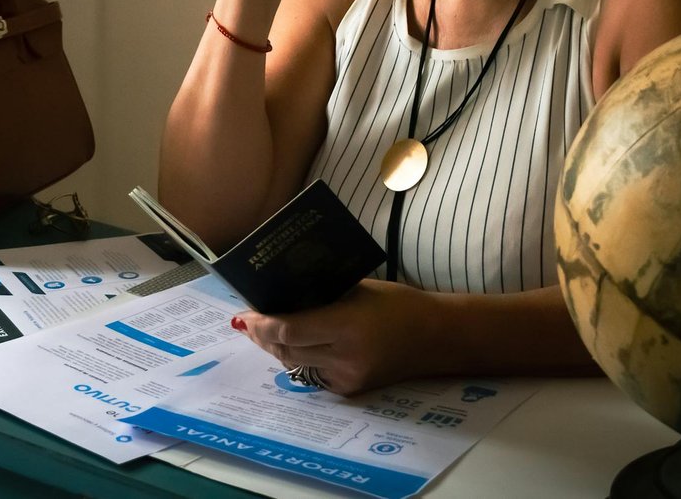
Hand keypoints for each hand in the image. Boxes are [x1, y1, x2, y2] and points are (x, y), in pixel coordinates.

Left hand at [232, 279, 429, 395]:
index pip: (290, 330)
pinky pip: (311, 375)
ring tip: (261, 330)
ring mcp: (346, 379)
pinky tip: (289, 344)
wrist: (436, 338)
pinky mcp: (350, 390)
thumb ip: (321, 297)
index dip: (262, 324)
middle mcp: (344, 358)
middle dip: (262, 336)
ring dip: (275, 348)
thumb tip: (281, 298)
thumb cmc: (398, 304)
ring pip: (294, 365)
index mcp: (347, 326)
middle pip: (286, 350)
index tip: (244, 314)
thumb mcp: (358, 290)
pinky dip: (296, 358)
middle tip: (247, 320)